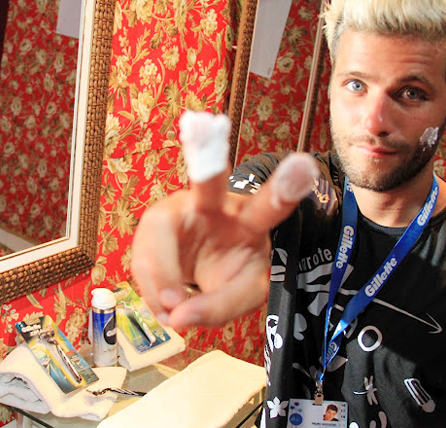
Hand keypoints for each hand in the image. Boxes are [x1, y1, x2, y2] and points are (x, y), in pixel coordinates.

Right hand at [131, 150, 317, 328]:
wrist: (206, 262)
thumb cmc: (233, 268)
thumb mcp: (243, 292)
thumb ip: (218, 308)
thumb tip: (176, 319)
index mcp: (250, 220)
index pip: (269, 205)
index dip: (284, 187)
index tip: (303, 164)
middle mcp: (213, 206)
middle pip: (208, 183)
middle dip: (205, 159)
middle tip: (201, 126)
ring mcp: (176, 212)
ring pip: (155, 246)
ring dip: (161, 286)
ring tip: (175, 314)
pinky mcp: (151, 227)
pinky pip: (142, 265)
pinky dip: (153, 294)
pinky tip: (166, 303)